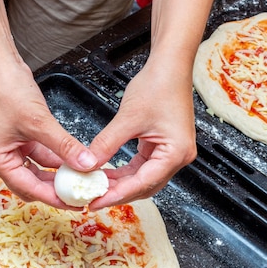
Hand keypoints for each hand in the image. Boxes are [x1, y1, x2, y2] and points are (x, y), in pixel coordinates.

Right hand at [0, 64, 97, 207]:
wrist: (0, 66)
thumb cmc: (7, 91)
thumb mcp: (39, 122)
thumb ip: (64, 146)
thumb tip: (85, 164)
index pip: (29, 188)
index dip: (54, 197)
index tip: (75, 203)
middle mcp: (2, 159)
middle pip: (32, 185)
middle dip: (56, 190)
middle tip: (81, 196)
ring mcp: (11, 149)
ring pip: (39, 171)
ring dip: (58, 175)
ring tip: (81, 180)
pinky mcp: (22, 139)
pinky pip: (41, 156)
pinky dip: (56, 159)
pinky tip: (74, 162)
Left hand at [87, 55, 196, 209]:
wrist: (170, 66)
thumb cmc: (159, 85)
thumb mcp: (127, 118)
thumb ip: (107, 144)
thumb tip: (88, 164)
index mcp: (175, 153)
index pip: (142, 183)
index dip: (117, 195)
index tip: (96, 201)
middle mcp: (178, 157)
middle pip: (145, 186)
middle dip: (118, 193)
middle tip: (93, 198)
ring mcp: (172, 152)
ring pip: (142, 178)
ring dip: (120, 183)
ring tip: (96, 187)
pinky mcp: (163, 146)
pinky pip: (142, 166)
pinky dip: (125, 172)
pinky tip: (107, 173)